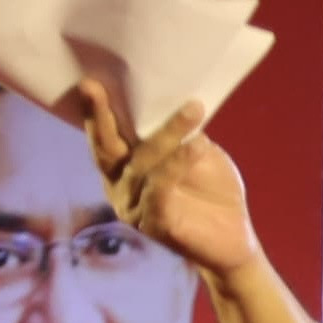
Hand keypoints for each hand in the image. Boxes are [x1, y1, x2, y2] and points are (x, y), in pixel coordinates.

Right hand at [81, 78, 261, 278]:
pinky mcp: (156, 224)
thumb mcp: (198, 153)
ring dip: (167, 135)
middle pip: (107, 150)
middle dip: (101, 118)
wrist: (234, 240)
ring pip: (142, 165)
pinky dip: (178, 164)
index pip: (105, 138)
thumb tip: (172, 98)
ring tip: (193, 110)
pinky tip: (196, 145)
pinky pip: (161, 190)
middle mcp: (120, 188)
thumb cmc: (212, 192)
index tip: (89, 83)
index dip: (95, 112)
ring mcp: (134, 208)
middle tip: (95, 89)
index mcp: (125, 169)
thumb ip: (179, 134)